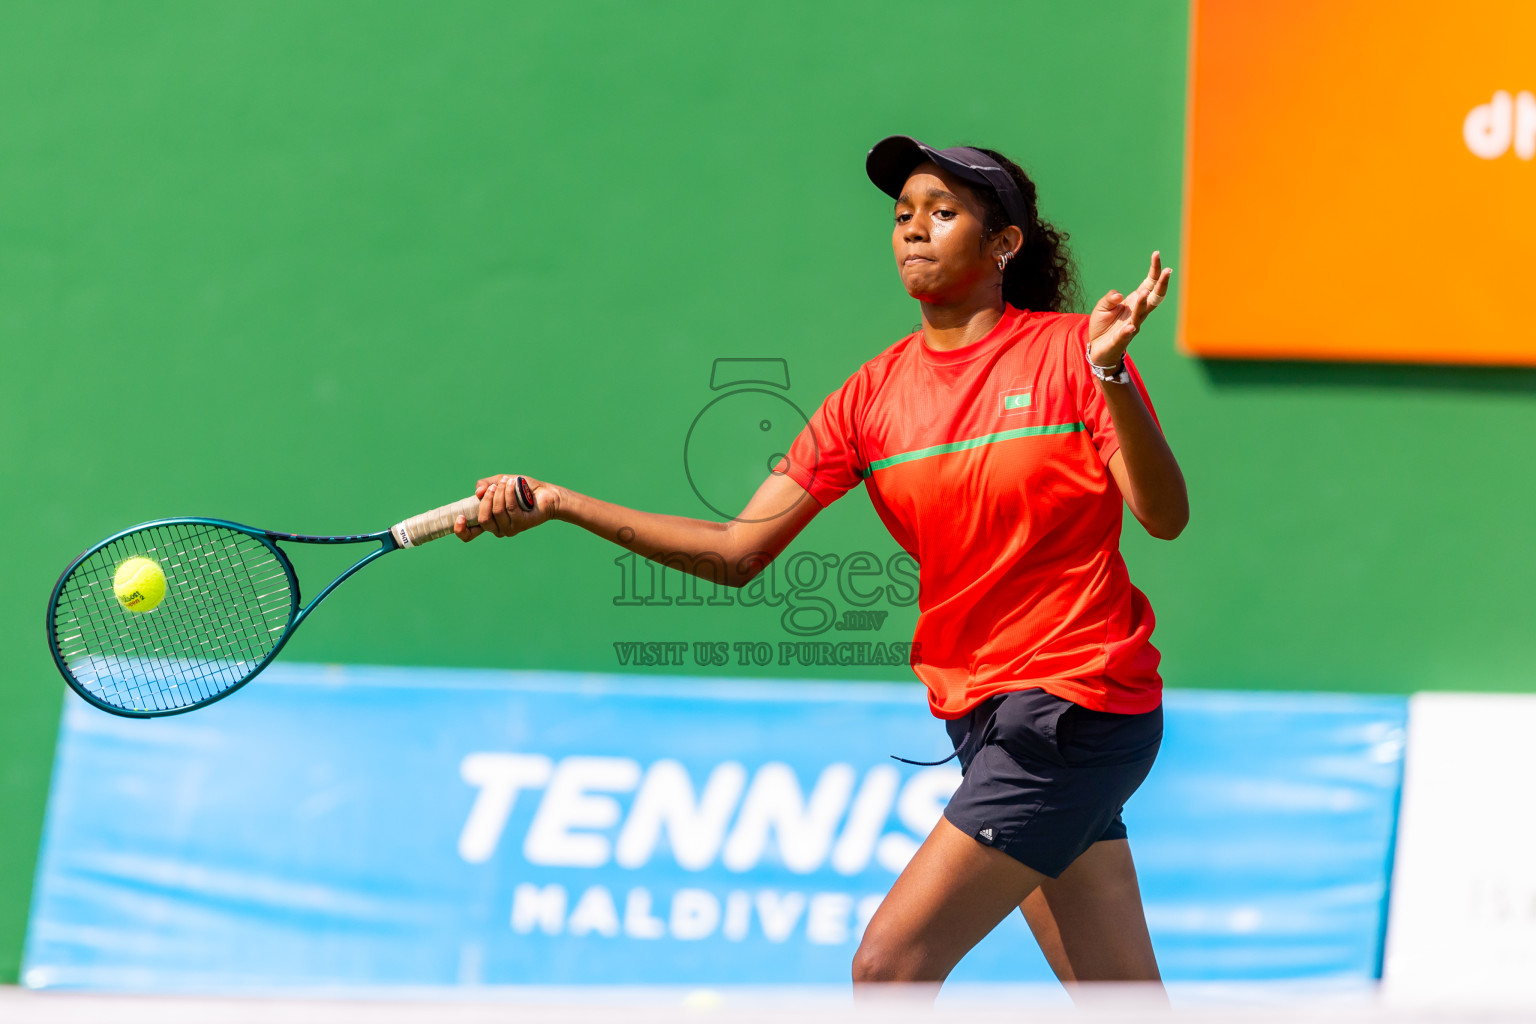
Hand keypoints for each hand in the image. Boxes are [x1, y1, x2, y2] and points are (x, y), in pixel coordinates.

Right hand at [453, 474, 559, 541]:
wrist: (546, 493)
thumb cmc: (521, 489)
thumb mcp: (499, 482)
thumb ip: (486, 485)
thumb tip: (478, 492)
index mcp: (489, 521)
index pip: (470, 535)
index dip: (461, 530)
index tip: (460, 517)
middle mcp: (498, 528)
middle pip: (483, 519)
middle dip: (486, 499)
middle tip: (494, 486)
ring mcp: (510, 528)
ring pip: (497, 512)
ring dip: (500, 492)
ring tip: (507, 482)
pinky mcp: (522, 524)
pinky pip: (511, 508)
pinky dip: (509, 493)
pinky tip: (513, 484)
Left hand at [1087, 251, 1171, 368]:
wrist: (1096, 348)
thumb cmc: (1103, 325)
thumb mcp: (1102, 306)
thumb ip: (1110, 298)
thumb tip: (1119, 295)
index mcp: (1135, 302)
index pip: (1149, 283)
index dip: (1154, 270)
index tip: (1157, 254)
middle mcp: (1138, 313)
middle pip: (1153, 297)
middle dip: (1161, 285)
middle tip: (1167, 270)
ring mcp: (1131, 327)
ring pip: (1140, 314)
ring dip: (1142, 304)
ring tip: (1143, 293)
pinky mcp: (1120, 340)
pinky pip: (1125, 335)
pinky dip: (1128, 330)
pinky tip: (1131, 326)